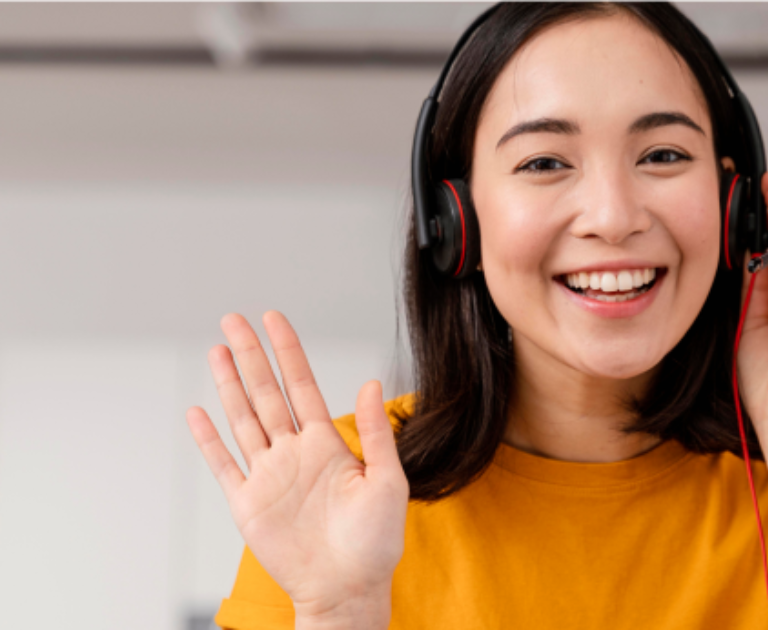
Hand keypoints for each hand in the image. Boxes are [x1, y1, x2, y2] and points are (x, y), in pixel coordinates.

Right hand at [185, 311, 407, 624]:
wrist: (347, 589)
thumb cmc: (375, 542)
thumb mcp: (388, 480)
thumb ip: (376, 433)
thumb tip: (372, 383)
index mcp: (327, 445)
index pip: (301, 385)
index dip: (288, 351)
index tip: (274, 319)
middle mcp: (294, 453)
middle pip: (265, 393)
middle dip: (250, 355)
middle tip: (233, 319)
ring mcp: (269, 476)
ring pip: (242, 419)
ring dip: (228, 385)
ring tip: (217, 349)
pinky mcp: (247, 503)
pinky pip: (223, 464)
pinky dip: (208, 439)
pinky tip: (197, 412)